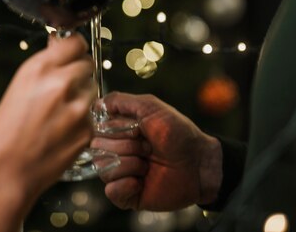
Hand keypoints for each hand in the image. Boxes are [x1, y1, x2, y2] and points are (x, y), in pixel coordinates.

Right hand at [0, 33, 94, 194]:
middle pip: (87, 64)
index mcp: (39, 69)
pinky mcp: (87, 130)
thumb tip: (59, 46)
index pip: (75, 42)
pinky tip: (62, 131)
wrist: (6, 174)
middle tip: (64, 87)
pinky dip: (82, 120)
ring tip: (60, 113)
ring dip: (82, 95)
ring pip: (92, 88)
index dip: (73, 48)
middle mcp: (61, 83)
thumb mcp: (18, 88)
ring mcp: (78, 108)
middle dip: (78, 72)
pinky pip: (92, 115)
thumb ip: (44, 66)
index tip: (71, 54)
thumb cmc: (4, 134)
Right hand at [91, 92, 221, 210]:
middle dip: (126, 146)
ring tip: (148, 164)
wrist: (199, 163)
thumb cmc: (178, 133)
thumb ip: (120, 100)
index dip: (116, 129)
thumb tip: (96, 103)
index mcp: (119, 132)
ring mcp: (121, 173)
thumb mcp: (150, 107)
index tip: (137, 128)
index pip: (97, 129)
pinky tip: (140, 182)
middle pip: (97, 148)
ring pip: (103, 168)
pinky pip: (111, 191)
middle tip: (148, 148)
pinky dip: (124, 185)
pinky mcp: (128, 195)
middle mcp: (117, 151)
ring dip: (129, 164)